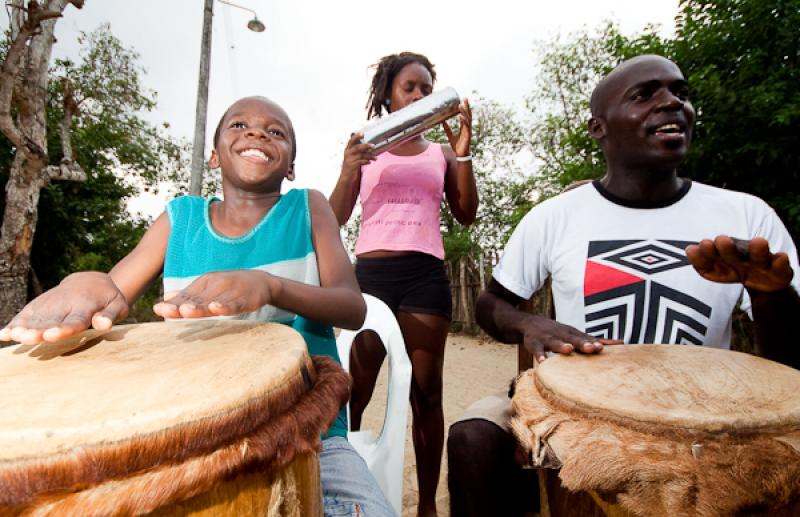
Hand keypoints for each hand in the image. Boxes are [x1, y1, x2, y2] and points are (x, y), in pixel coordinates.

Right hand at [0, 272, 128, 344]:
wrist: (91, 281)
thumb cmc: (108, 299)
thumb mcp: (118, 305)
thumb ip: (110, 315)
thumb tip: (104, 324)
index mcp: (86, 306)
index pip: (75, 319)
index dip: (63, 328)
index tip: (52, 335)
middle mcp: (64, 304)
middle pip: (51, 320)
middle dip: (38, 329)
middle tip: (27, 338)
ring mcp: (50, 303)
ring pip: (36, 317)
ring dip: (24, 327)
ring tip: (13, 335)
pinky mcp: (40, 305)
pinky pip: (26, 314)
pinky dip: (15, 323)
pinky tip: (3, 335)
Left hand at [153, 270, 274, 318]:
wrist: (262, 281)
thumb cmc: (231, 286)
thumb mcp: (209, 287)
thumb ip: (189, 295)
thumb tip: (165, 299)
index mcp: (206, 282)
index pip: (187, 295)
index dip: (173, 303)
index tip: (158, 310)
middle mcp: (216, 285)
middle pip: (197, 299)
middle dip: (181, 305)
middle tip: (165, 311)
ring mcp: (231, 292)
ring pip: (213, 302)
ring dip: (200, 307)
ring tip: (185, 311)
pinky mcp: (245, 300)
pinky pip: (235, 305)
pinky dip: (225, 306)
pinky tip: (216, 308)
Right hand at [340, 132, 374, 177]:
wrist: (345, 176)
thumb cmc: (351, 164)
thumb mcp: (353, 155)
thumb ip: (358, 150)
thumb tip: (370, 146)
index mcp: (348, 149)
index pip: (351, 141)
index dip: (356, 136)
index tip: (362, 133)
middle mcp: (347, 153)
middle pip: (357, 147)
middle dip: (366, 146)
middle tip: (373, 146)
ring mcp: (349, 159)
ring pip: (361, 155)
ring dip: (369, 156)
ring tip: (375, 158)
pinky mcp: (352, 165)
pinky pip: (360, 162)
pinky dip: (366, 161)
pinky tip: (370, 162)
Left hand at [443, 99, 471, 157]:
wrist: (460, 155)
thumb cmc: (457, 146)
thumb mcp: (450, 136)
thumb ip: (447, 129)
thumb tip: (443, 122)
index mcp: (464, 127)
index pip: (465, 115)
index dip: (464, 108)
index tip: (462, 101)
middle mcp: (467, 128)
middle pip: (468, 115)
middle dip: (467, 107)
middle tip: (465, 98)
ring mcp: (468, 131)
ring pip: (467, 119)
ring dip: (465, 112)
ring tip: (461, 105)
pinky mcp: (467, 136)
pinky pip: (466, 127)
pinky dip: (464, 121)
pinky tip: (462, 117)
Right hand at [520, 314, 621, 362]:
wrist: (530, 323)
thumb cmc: (558, 332)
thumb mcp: (575, 334)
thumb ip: (594, 340)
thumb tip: (621, 343)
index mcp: (573, 333)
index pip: (587, 338)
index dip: (597, 342)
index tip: (608, 347)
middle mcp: (562, 334)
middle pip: (574, 339)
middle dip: (584, 343)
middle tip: (594, 348)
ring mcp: (548, 338)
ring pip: (555, 342)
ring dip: (562, 345)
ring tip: (568, 350)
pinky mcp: (534, 343)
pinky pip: (537, 350)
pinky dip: (539, 355)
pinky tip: (542, 362)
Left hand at [685, 236, 793, 292]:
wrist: (760, 281)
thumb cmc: (732, 269)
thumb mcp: (713, 271)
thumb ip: (700, 262)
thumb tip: (689, 249)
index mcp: (726, 253)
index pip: (716, 252)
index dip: (709, 250)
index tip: (703, 244)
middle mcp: (744, 254)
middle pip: (735, 252)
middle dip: (728, 247)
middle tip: (721, 240)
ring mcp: (761, 260)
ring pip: (759, 254)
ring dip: (758, 248)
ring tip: (759, 241)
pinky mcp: (779, 267)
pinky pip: (780, 263)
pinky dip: (781, 261)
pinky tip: (781, 257)